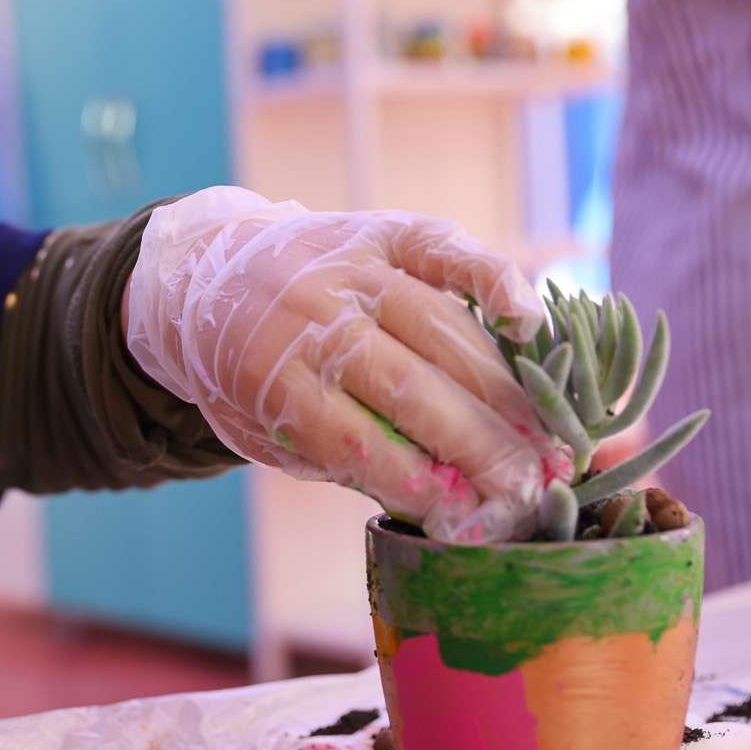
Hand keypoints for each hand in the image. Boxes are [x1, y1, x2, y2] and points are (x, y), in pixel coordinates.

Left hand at [125, 188, 565, 543]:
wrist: (208, 277)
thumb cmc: (250, 375)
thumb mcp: (261, 429)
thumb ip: (332, 457)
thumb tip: (430, 497)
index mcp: (267, 375)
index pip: (354, 439)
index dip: (415, 482)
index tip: (467, 517)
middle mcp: (311, 314)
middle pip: (409, 387)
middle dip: (476, 444)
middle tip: (528, 486)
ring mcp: (350, 268)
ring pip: (440, 328)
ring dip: (499, 388)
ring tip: (541, 436)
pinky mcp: (380, 232)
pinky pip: (444, 251)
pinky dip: (492, 279)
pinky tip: (529, 321)